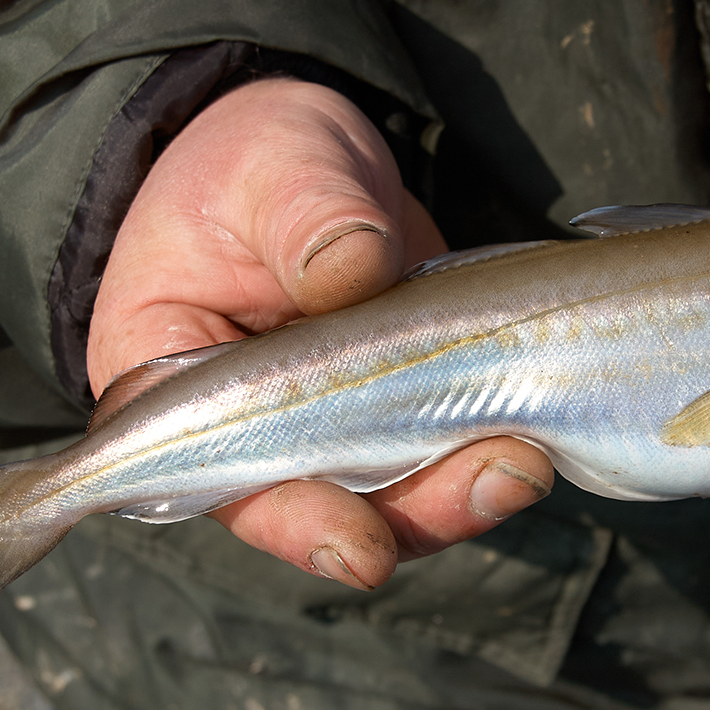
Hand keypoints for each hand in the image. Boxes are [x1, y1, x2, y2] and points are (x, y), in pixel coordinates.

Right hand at [88, 78, 552, 589]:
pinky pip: (442, 447)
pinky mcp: (403, 407)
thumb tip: (356, 270)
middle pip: (327, 506)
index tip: (364, 552)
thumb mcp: (270, 165)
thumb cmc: (256, 159)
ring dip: (463, 487)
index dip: (296, 523)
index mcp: (171, 386)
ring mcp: (334, 427)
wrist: (307, 157)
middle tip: (500, 475)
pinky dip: (488, 443)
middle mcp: (251, 431)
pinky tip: (538, 425)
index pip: (221, 478)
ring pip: (396, 492)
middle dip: (415, 509)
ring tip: (529, 456)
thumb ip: (304, 214)